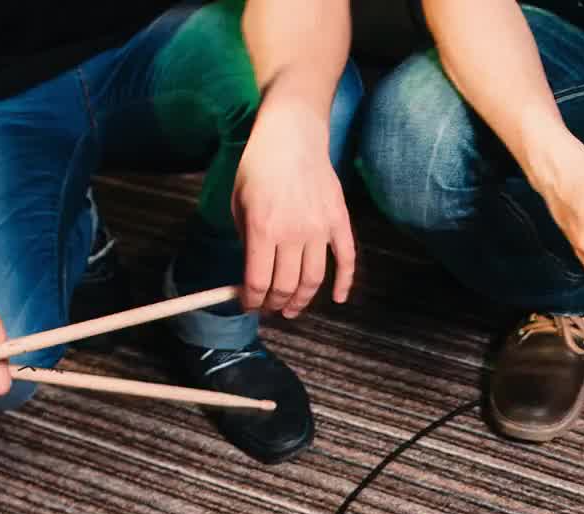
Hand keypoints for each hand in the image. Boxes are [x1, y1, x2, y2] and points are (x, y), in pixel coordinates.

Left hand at [233, 105, 354, 317]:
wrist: (292, 135)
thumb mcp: (238, 201)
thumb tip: (251, 270)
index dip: (252, 300)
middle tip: (270, 308)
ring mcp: (320, 228)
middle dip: (275, 304)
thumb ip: (245, 238)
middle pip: (286, 286)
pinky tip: (337, 298)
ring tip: (292, 310)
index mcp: (262, 228)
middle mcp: (292, 233)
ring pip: (313, 279)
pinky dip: (344, 283)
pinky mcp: (338, 221)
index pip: (258, 281)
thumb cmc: (259, 166)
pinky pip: (346, 260)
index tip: (248, 305)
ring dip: (302, 300)